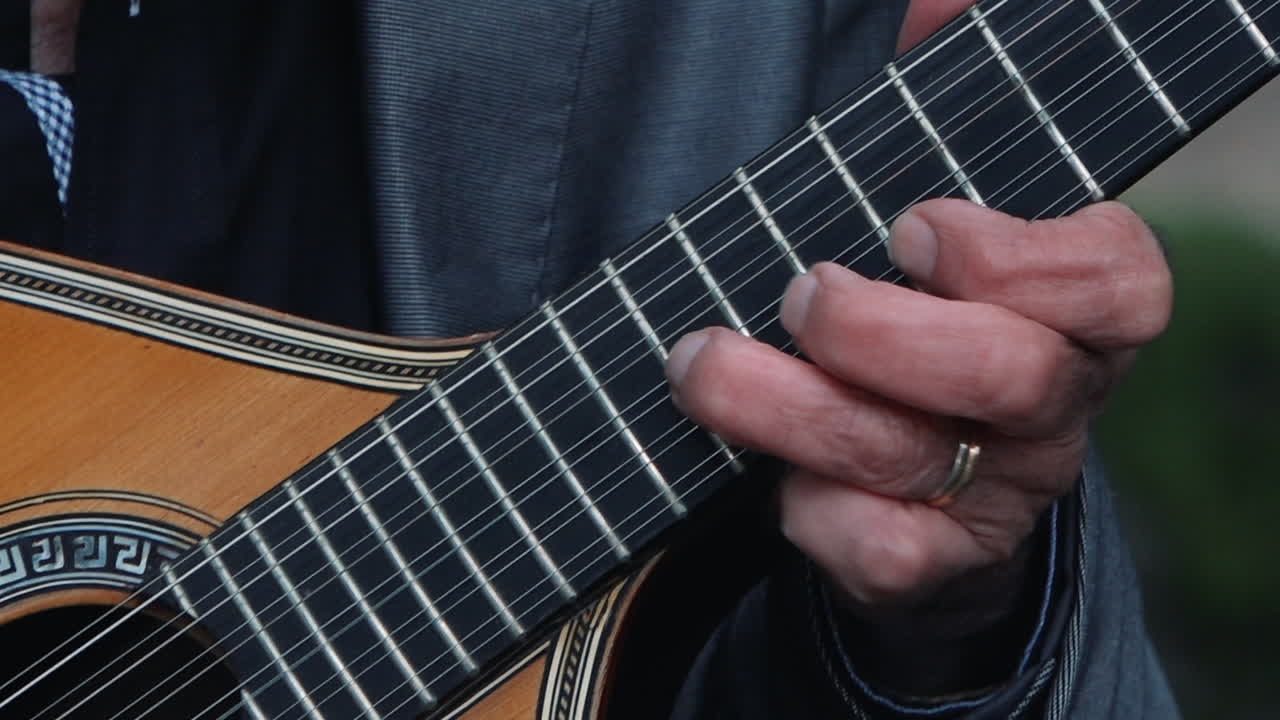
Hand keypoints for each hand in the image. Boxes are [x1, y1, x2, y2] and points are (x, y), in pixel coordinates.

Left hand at [664, 198, 1170, 613]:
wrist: (932, 493)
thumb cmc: (922, 333)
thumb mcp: (941, 270)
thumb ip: (912, 236)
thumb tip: (799, 203)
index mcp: (1085, 318)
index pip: (1117, 285)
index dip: (1010, 259)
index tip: (907, 233)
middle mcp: (1058, 409)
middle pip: (1012, 374)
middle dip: (878, 328)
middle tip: (802, 295)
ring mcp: (1004, 494)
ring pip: (910, 453)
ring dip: (788, 402)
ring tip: (706, 362)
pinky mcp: (941, 562)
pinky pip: (877, 542)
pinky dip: (808, 502)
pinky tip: (774, 473)